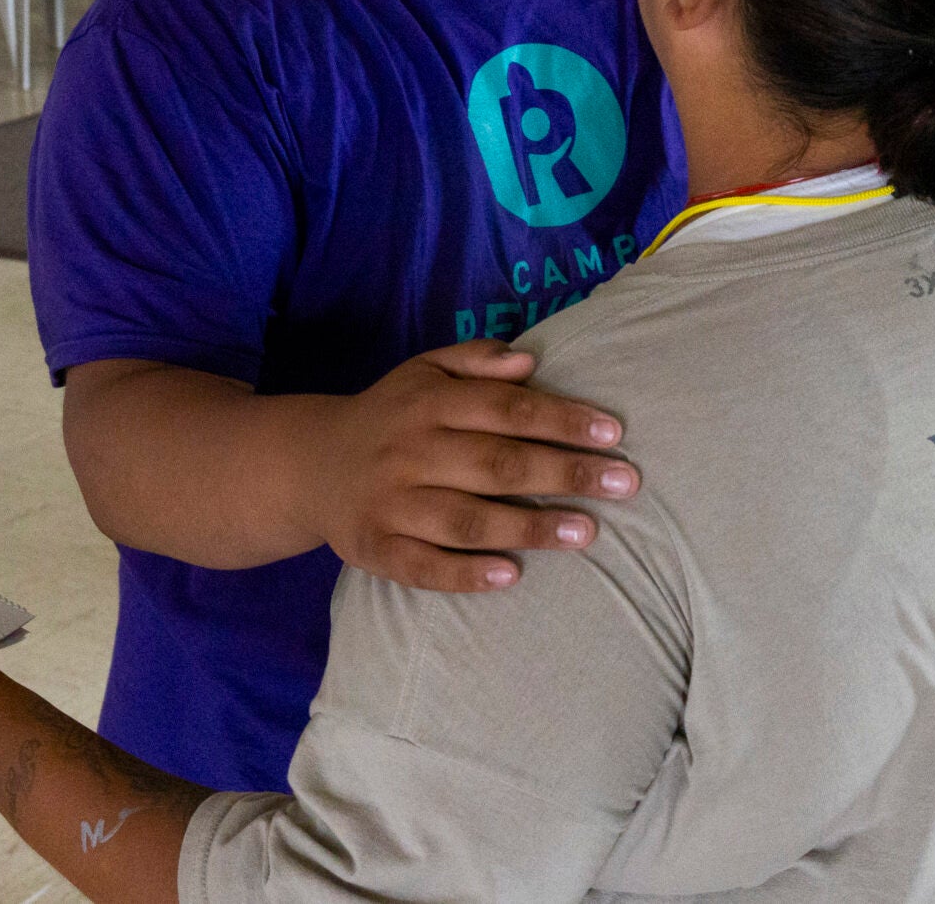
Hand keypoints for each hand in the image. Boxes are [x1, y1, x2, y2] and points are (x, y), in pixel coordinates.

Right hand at [305, 341, 638, 593]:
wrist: (311, 464)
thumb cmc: (393, 415)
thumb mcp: (425, 370)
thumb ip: (476, 359)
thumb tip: (529, 361)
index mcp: (430, 403)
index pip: (506, 409)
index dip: (562, 420)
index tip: (614, 434)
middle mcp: (410, 451)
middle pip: (497, 465)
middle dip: (565, 473)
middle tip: (624, 484)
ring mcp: (391, 504)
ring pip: (466, 519)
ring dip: (528, 529)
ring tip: (586, 531)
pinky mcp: (374, 549)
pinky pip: (422, 566)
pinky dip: (465, 573)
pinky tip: (510, 576)